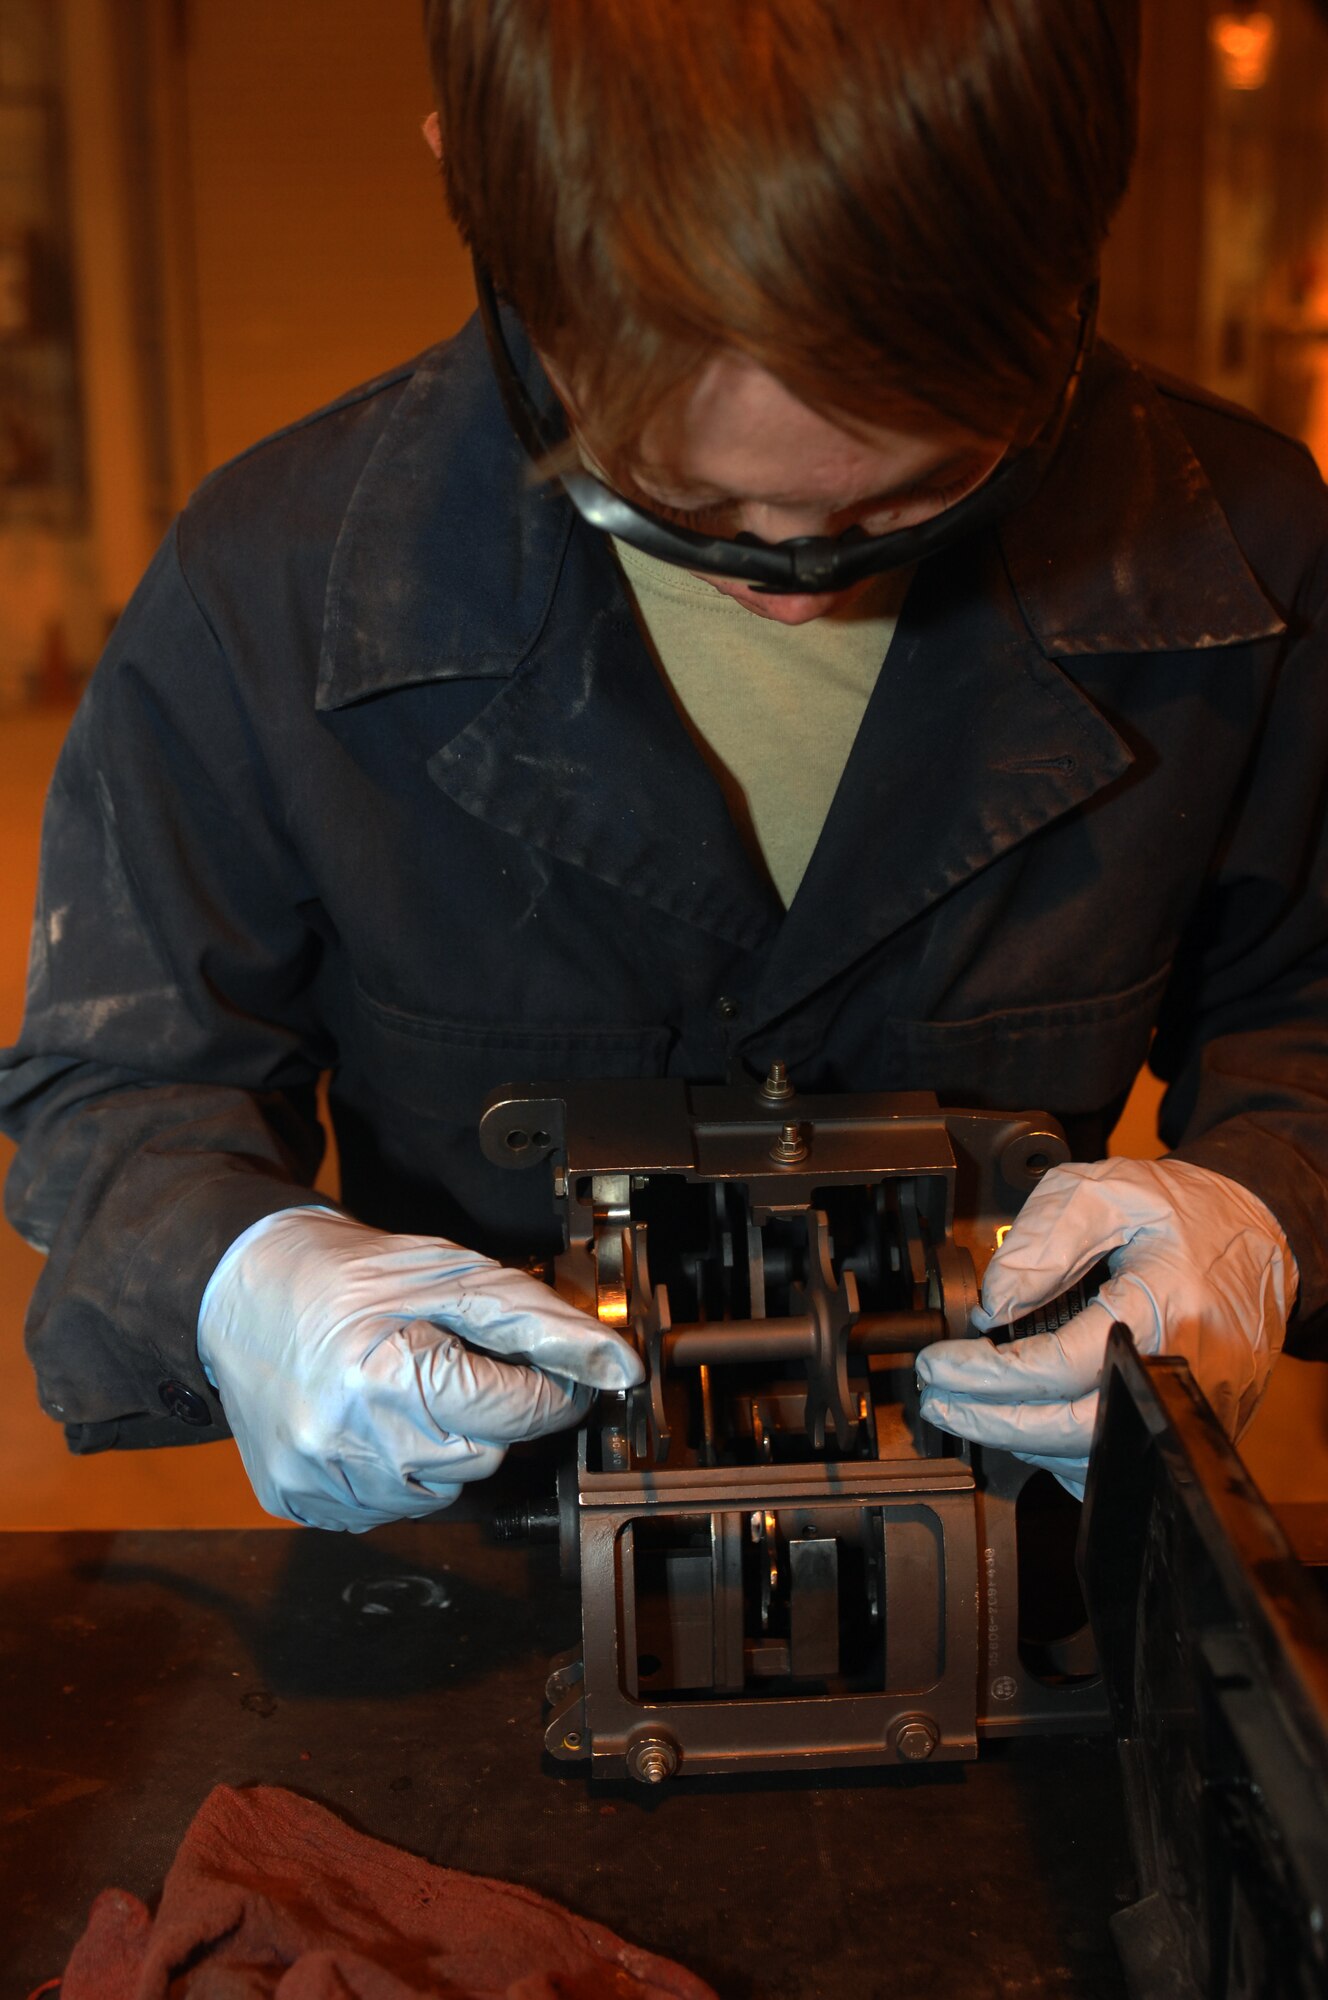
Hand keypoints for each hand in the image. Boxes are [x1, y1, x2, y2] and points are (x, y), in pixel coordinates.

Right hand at [197, 1206, 642, 1530]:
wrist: (236, 1288)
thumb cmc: (344, 1273)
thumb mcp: (452, 1276)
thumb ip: (540, 1324)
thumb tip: (617, 1368)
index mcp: (385, 1380)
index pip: (520, 1412)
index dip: (549, 1387)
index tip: (549, 1370)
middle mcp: (348, 1445)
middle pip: (487, 1456)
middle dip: (492, 1412)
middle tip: (454, 1362)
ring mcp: (320, 1484)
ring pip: (445, 1491)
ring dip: (447, 1444)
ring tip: (406, 1385)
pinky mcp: (302, 1503)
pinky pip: (391, 1506)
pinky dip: (402, 1468)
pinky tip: (376, 1419)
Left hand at [914, 1157, 1295, 1499]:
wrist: (1260, 1235)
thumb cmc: (1184, 1213)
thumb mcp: (1107, 1190)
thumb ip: (1045, 1238)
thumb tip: (994, 1302)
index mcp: (1163, 1308)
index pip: (1059, 1364)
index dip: (988, 1372)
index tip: (940, 1362)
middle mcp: (1180, 1372)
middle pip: (1072, 1430)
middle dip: (992, 1421)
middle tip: (939, 1399)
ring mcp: (1190, 1410)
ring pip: (1092, 1457)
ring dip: (1022, 1439)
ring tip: (973, 1404)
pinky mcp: (1188, 1428)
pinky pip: (1117, 1462)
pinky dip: (1063, 1451)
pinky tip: (1029, 1419)